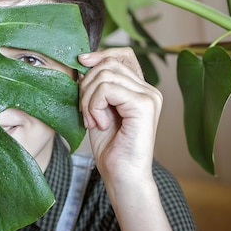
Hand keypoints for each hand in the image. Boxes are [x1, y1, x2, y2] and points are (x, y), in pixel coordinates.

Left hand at [78, 47, 161, 183]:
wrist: (122, 176)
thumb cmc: (111, 148)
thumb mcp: (99, 110)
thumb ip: (96, 87)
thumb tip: (83, 63)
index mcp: (140, 89)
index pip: (123, 55)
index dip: (101, 54)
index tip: (81, 63)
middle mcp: (149, 90)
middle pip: (109, 64)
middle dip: (87, 85)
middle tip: (84, 112)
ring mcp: (149, 96)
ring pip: (105, 75)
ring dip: (88, 98)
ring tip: (91, 121)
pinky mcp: (144, 105)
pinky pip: (107, 89)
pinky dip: (94, 106)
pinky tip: (99, 124)